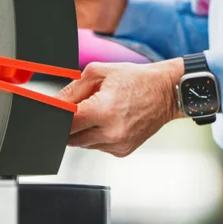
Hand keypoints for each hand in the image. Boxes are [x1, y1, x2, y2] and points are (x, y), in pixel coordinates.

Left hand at [57, 58, 185, 156]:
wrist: (167, 92)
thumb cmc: (137, 79)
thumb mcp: (100, 72)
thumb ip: (73, 88)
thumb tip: (55, 103)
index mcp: (104, 110)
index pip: (66, 123)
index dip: (57, 117)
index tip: (56, 112)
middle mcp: (111, 131)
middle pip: (71, 137)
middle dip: (71, 124)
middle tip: (82, 108)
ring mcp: (118, 144)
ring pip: (83, 144)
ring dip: (84, 130)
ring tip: (101, 112)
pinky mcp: (123, 151)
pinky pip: (98, 147)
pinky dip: (98, 136)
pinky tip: (111, 121)